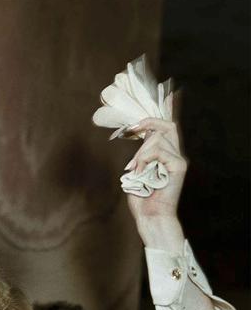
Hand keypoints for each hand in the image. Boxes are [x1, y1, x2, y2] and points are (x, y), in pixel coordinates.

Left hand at [124, 94, 185, 222]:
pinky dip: (144, 159)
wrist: (150, 216)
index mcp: (165, 154)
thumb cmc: (142, 198)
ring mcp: (178, 160)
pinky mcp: (178, 166)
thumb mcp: (136, 172)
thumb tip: (139, 136)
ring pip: (157, 139)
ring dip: (140, 153)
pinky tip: (140, 172)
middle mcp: (174, 154)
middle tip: (130, 130)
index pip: (168, 126)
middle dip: (147, 123)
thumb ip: (140, 154)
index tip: (166, 93)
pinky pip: (158, 151)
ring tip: (135, 171)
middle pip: (166, 126)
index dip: (167, 109)